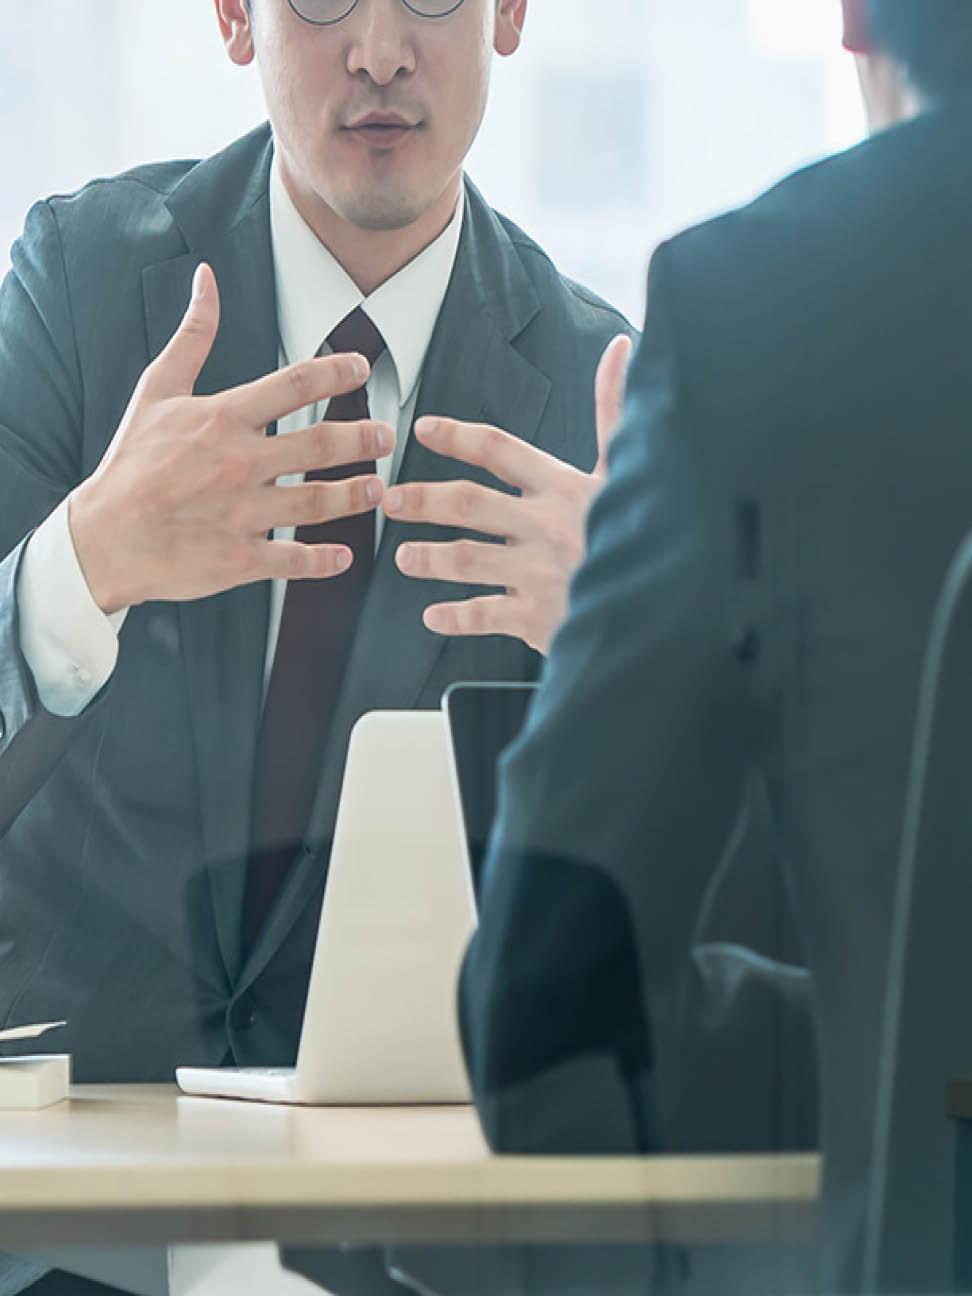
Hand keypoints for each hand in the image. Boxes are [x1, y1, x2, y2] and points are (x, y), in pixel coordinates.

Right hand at [69, 264, 394, 613]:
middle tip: (387, 435)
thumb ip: (193, 336)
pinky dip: (324, 561)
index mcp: (222, 419)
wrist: (102, 537)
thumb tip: (207, 280)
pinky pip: (293, 560)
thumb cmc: (131, 464)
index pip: (293, 385)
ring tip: (377, 489)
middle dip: (363, 437)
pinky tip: (345, 556)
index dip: (336, 372)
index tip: (362, 368)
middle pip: (319, 444)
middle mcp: (238, 463)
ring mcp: (241, 513)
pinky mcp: (239, 558)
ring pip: (316, 502)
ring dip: (355, 495)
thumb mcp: (156, 390)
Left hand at [385, 333, 632, 654]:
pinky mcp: (540, 618)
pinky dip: (454, 618)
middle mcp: (547, 525)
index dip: (457, 435)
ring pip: (467, 558)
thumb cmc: (647, 533)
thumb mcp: (628, 472)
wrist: (670, 607)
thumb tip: (621, 350)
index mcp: (564, 485)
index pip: (500, 449)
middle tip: (390, 499)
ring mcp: (541, 573)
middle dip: (423, 499)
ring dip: (429, 558)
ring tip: (404, 557)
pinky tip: (432, 617)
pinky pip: (484, 615)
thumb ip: (613, 412)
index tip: (424, 428)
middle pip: (469, 502)